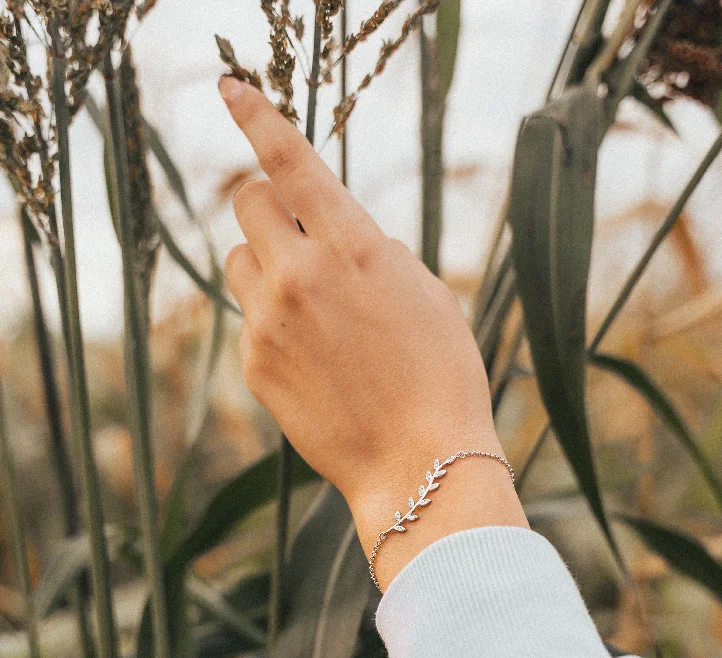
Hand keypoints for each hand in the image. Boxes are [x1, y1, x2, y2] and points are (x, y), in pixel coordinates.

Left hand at [220, 77, 527, 588]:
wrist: (419, 461)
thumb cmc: (441, 376)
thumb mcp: (428, 295)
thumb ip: (375, 253)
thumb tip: (342, 238)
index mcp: (354, 246)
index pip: (291, 162)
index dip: (259, 116)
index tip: (233, 87)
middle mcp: (301, 274)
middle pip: (246, 202)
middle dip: (270, 207)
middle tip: (297, 234)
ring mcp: (269, 320)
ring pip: (240, 259)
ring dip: (266, 264)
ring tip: (309, 304)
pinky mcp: (253, 361)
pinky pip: (249, 316)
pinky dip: (272, 319)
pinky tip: (313, 356)